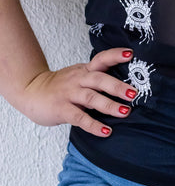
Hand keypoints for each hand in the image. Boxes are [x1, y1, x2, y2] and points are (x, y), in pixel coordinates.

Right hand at [20, 48, 137, 136]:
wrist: (30, 91)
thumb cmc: (60, 87)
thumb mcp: (79, 77)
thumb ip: (98, 79)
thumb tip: (126, 87)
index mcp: (85, 70)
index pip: (101, 59)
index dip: (115, 55)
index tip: (130, 54)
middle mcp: (78, 80)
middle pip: (99, 79)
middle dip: (117, 86)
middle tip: (134, 93)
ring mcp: (69, 94)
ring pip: (91, 98)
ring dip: (109, 105)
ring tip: (125, 112)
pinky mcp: (61, 109)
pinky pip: (79, 118)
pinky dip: (93, 125)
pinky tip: (106, 131)